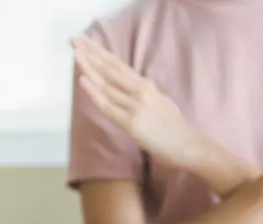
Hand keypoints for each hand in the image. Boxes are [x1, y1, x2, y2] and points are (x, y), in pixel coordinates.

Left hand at [71, 37, 197, 166]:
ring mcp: (135, 106)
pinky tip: (83, 80)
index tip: (88, 41)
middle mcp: (141, 92)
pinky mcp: (131, 122)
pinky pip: (108, 106)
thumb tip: (136, 85)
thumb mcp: (162, 102)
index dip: (102, 53)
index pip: (119, 66)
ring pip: (107, 84)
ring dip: (89, 68)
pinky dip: (95, 93)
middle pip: (111, 69)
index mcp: (147, 87)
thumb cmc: (176, 128)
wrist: (187, 145)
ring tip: (75, 53)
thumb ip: (147, 93)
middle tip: (74, 40)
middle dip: (91, 54)